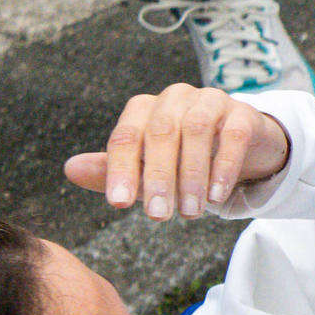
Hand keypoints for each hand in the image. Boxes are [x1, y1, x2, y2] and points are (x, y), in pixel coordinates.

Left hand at [63, 85, 291, 218]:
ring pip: (196, 131)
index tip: (118, 205)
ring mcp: (211, 101)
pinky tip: (216, 196)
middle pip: (161, 132)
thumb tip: (70, 169)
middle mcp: (175, 98)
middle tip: (157, 216)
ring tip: (190, 212)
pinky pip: (233, 136)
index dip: (120, 170)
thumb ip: (113, 170)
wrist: (240, 145)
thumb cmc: (183, 157)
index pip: (126, 136)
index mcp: (145, 109)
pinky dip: (223, 167)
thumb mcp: (146, 167)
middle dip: (158, 177)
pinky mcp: (243, 113)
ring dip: (191, 175)